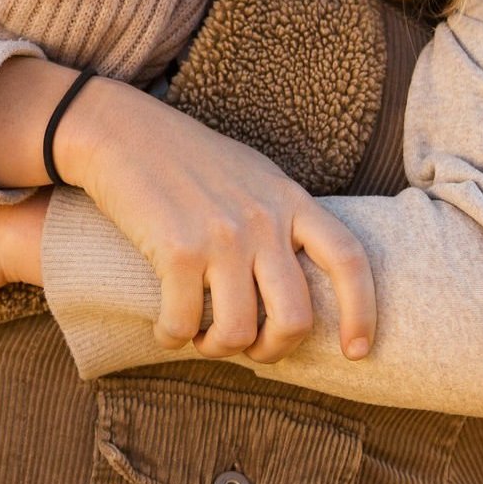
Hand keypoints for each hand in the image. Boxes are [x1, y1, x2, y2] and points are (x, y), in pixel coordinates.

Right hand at [55, 79, 372, 363]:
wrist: (121, 131)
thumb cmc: (185, 156)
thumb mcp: (252, 175)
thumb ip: (281, 215)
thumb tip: (298, 271)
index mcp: (290, 199)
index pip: (348, 260)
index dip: (361, 313)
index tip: (357, 352)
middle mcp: (263, 220)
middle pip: (295, 316)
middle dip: (275, 350)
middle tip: (254, 352)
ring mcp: (222, 236)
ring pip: (239, 330)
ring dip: (220, 349)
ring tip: (202, 340)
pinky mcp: (177, 250)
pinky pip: (184, 321)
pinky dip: (173, 337)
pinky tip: (165, 331)